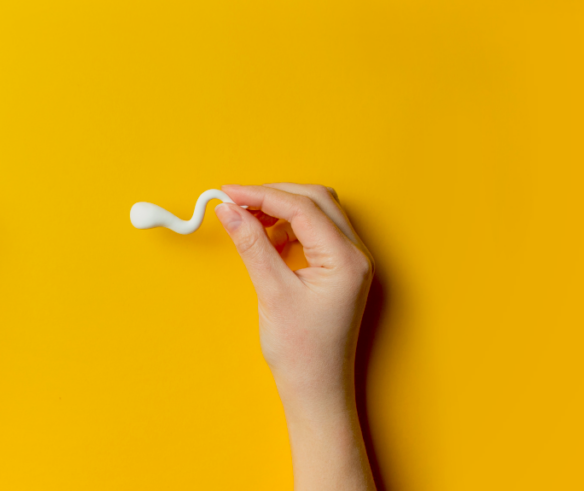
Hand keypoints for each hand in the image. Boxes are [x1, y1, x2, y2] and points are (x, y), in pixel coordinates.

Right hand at [215, 183, 375, 490]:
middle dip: (273, 196)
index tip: (227, 193)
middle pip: (315, 200)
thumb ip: (251, 244)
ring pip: (317, 212)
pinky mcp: (339, 270)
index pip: (302, 207)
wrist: (317, 390)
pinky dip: (289, 228)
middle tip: (235, 201)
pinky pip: (316, 232)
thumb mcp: (271, 292)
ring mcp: (350, 262)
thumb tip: (229, 209)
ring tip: (249, 223)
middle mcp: (356, 255)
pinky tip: (268, 241)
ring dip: (282, 210)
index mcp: (345, 259)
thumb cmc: (302, 352)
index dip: (261, 195)